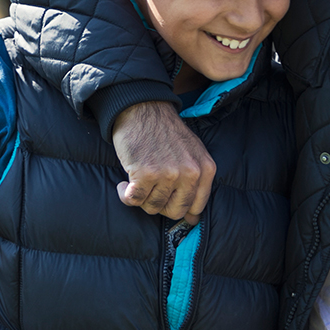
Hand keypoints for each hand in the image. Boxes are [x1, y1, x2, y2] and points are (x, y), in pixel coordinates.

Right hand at [111, 101, 215, 223]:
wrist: (143, 109)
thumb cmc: (166, 133)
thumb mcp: (192, 153)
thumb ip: (196, 184)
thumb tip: (192, 220)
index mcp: (206, 169)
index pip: (196, 206)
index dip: (180, 209)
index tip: (167, 203)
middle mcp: (190, 173)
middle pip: (175, 211)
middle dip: (160, 205)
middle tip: (150, 191)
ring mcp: (168, 174)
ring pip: (153, 207)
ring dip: (141, 199)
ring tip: (137, 182)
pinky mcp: (145, 173)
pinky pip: (134, 200)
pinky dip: (125, 196)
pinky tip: (124, 185)